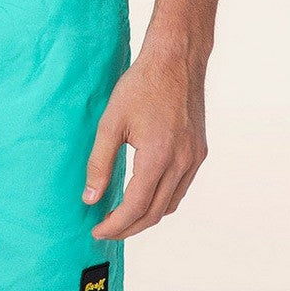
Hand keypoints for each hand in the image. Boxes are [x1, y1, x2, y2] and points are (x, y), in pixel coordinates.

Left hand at [82, 47, 208, 239]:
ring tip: (122, 216)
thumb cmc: (141, 85)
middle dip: (128, 227)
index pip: (135, 207)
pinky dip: (162, 200)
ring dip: (146, 216)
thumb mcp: (111, 122)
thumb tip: (90, 198)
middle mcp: (182, 162)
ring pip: (170, 204)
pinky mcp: (199, 152)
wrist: (176, 59)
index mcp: (158, 156)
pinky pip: (181, 189)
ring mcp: (194, 158)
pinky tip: (145, 194)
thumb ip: (99, 163)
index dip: (114, 225)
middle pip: (154, 213)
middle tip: (106, 229)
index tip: (96, 231)